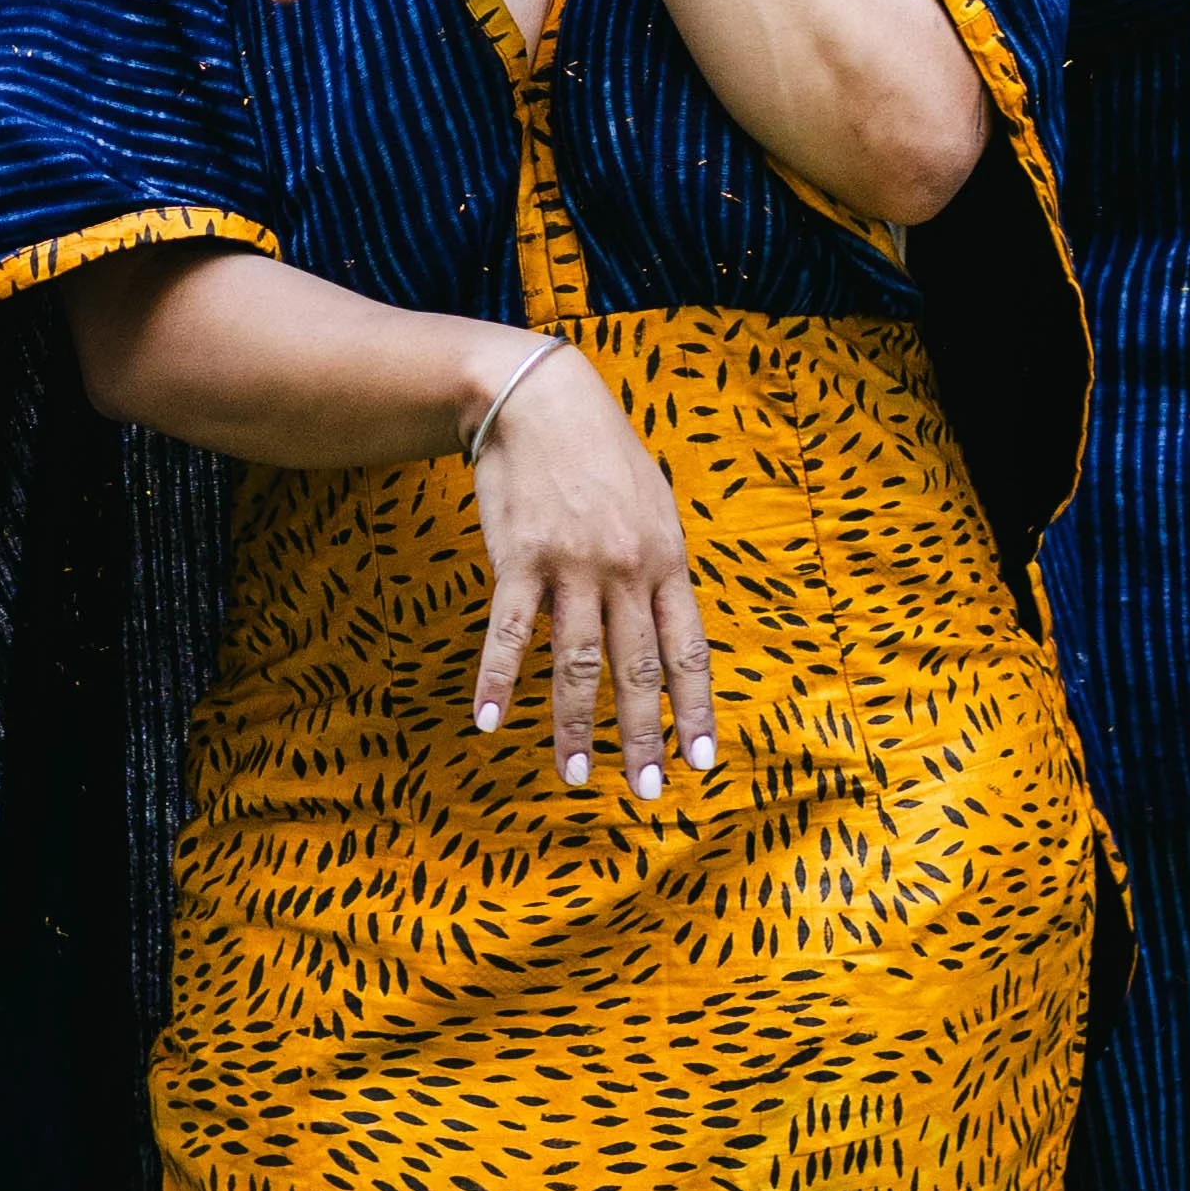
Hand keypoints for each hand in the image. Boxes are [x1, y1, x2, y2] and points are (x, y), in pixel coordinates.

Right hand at [471, 337, 717, 799]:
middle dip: (642, 736)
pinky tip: (491, 721)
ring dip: (575, 725)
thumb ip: (656, 570)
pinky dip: (499, 680)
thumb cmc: (598, 455)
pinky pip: (509, 633)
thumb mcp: (651, 505)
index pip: (688, 649)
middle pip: (639, 667)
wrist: (540, 399)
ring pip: (577, 662)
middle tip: (645, 791)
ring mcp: (573, 565)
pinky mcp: (520, 558)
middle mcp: (627, 568)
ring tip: (572, 774)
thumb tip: (659, 631)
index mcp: (666, 559)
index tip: (698, 761)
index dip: (693, 708)